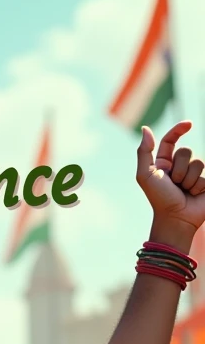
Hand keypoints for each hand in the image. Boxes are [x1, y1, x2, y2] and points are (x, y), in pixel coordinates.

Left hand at [136, 122, 204, 244]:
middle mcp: (178, 167)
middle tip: (174, 184)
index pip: (171, 140)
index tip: (189, 124)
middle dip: (179, 168)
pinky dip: (197, 185)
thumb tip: (146, 128)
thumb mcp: (145, 175)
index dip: (179, 130)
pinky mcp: (204, 182)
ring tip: (183, 191)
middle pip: (186, 152)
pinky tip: (193, 194)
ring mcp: (192, 174)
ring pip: (198, 162)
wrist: (175, 219)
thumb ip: (144, 152)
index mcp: (163, 163)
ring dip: (188, 178)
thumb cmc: (159, 199)